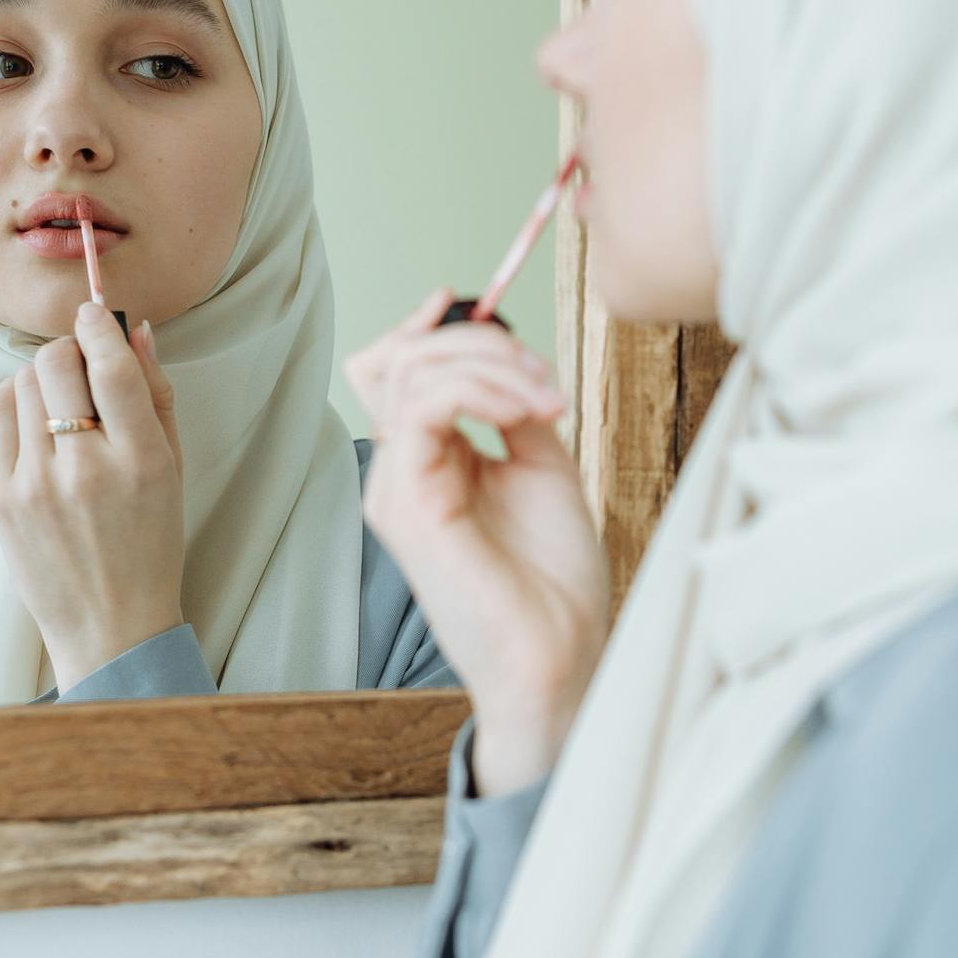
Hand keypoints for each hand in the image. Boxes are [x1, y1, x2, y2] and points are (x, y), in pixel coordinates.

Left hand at [0, 305, 185, 692]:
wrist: (109, 624)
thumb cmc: (150, 546)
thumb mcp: (174, 472)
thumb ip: (156, 398)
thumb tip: (137, 331)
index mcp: (141, 462)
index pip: (111, 367)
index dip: (99, 325)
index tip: (94, 314)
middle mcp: (86, 469)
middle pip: (57, 363)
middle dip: (69, 351)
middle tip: (81, 366)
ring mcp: (37, 484)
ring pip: (24, 383)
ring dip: (43, 377)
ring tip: (61, 403)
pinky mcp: (2, 497)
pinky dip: (16, 400)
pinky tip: (35, 420)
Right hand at [347, 293, 609, 791]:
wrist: (560, 654)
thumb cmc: (553, 583)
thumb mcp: (541, 469)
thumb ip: (515, 412)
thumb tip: (513, 361)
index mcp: (425, 465)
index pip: (399, 369)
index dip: (434, 326)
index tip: (481, 302)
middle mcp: (399, 474)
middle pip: (398, 358)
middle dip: (476, 339)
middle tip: (541, 373)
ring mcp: (396, 489)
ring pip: (411, 372)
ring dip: (490, 363)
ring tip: (545, 397)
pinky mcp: (410, 504)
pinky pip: (423, 407)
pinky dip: (478, 388)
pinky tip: (525, 410)